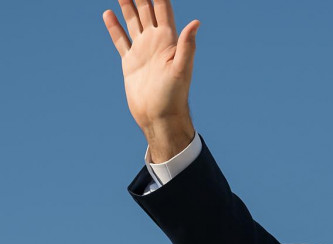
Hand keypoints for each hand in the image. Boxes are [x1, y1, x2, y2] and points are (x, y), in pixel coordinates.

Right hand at [103, 0, 198, 161]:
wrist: (159, 117)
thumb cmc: (174, 96)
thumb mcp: (181, 69)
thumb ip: (187, 46)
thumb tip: (196, 22)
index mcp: (169, 41)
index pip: (162, 8)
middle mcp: (156, 42)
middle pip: (147, 10)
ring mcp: (143, 51)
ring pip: (133, 21)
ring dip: (127, 5)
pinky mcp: (131, 62)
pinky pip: (121, 39)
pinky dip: (114, 26)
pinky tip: (108, 13)